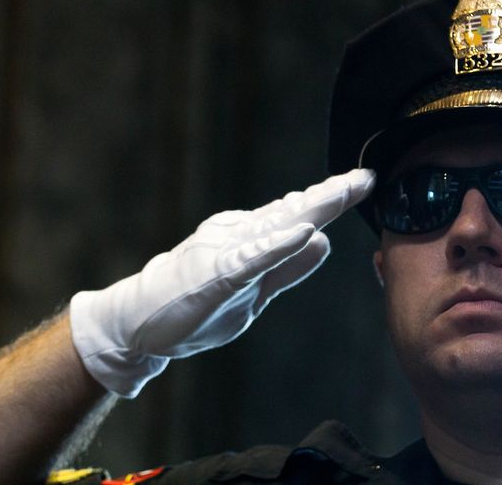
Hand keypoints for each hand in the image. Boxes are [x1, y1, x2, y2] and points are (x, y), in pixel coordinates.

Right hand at [70, 168, 375, 396]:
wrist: (137, 324)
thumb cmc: (195, 305)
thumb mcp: (255, 290)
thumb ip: (287, 267)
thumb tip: (324, 242)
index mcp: (251, 238)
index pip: (297, 215)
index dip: (330, 200)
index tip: (361, 183)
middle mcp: (240, 235)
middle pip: (293, 212)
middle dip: (330, 195)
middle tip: (364, 177)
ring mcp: (226, 252)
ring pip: (276, 226)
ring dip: (312, 208)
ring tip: (343, 190)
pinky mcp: (214, 274)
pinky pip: (252, 258)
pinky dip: (279, 245)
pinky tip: (304, 232)